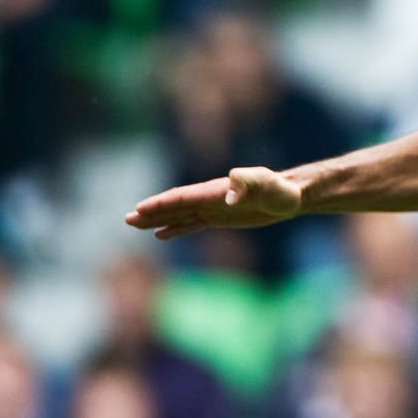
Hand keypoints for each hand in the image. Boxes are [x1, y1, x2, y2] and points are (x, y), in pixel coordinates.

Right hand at [125, 166, 302, 239]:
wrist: (291, 196)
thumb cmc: (280, 190)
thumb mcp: (267, 185)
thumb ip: (249, 183)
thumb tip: (231, 193)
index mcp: (216, 190)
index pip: (183, 198)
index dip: (161, 203)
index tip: (139, 209)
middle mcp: (211, 198)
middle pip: (175, 205)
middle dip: (151, 212)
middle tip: (126, 219)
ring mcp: (214, 208)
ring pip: (180, 215)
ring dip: (158, 219)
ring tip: (134, 224)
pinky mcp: (221, 218)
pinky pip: (193, 223)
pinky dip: (175, 228)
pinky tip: (161, 234)